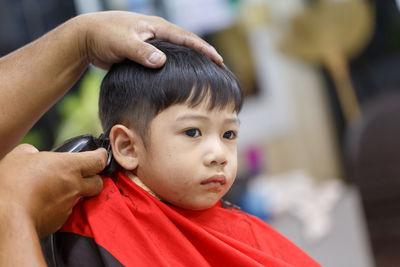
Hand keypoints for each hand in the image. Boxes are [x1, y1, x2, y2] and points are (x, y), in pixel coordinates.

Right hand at [0, 144, 106, 236]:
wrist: (7, 218)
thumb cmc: (12, 184)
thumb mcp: (20, 156)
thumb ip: (33, 152)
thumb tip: (34, 154)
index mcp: (69, 167)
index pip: (98, 160)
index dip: (101, 156)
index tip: (100, 154)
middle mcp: (75, 186)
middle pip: (99, 182)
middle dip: (94, 178)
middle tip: (83, 175)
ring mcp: (69, 206)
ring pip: (81, 198)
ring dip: (75, 194)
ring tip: (57, 190)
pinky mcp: (60, 222)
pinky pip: (66, 212)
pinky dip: (60, 208)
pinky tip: (45, 205)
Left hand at [76, 11, 222, 68]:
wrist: (87, 36)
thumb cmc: (104, 35)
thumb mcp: (123, 42)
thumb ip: (141, 51)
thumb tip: (161, 61)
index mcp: (156, 27)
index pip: (186, 38)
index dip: (204, 49)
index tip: (218, 60)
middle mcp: (157, 32)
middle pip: (186, 44)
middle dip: (202, 54)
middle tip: (218, 68)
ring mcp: (151, 42)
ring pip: (176, 53)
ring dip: (190, 61)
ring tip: (203, 73)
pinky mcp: (144, 51)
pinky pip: (164, 59)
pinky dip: (174, 67)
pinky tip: (178, 77)